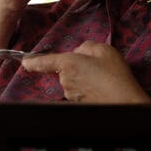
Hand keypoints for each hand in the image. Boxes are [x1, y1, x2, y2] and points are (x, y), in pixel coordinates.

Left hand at [21, 41, 150, 103]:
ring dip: (83, 78)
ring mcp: (71, 94)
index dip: (33, 62)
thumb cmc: (115, 74)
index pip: (44, 62)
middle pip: (64, 69)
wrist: (125, 102)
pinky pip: (79, 91)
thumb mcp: (104, 50)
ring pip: (72, 81)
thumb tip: (79, 52)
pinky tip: (100, 88)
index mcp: (68, 64)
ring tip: (103, 79)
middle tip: (97, 67)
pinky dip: (87, 89)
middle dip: (76, 67)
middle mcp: (65, 80)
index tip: (25, 62)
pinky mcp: (78, 104)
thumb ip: (87, 47)